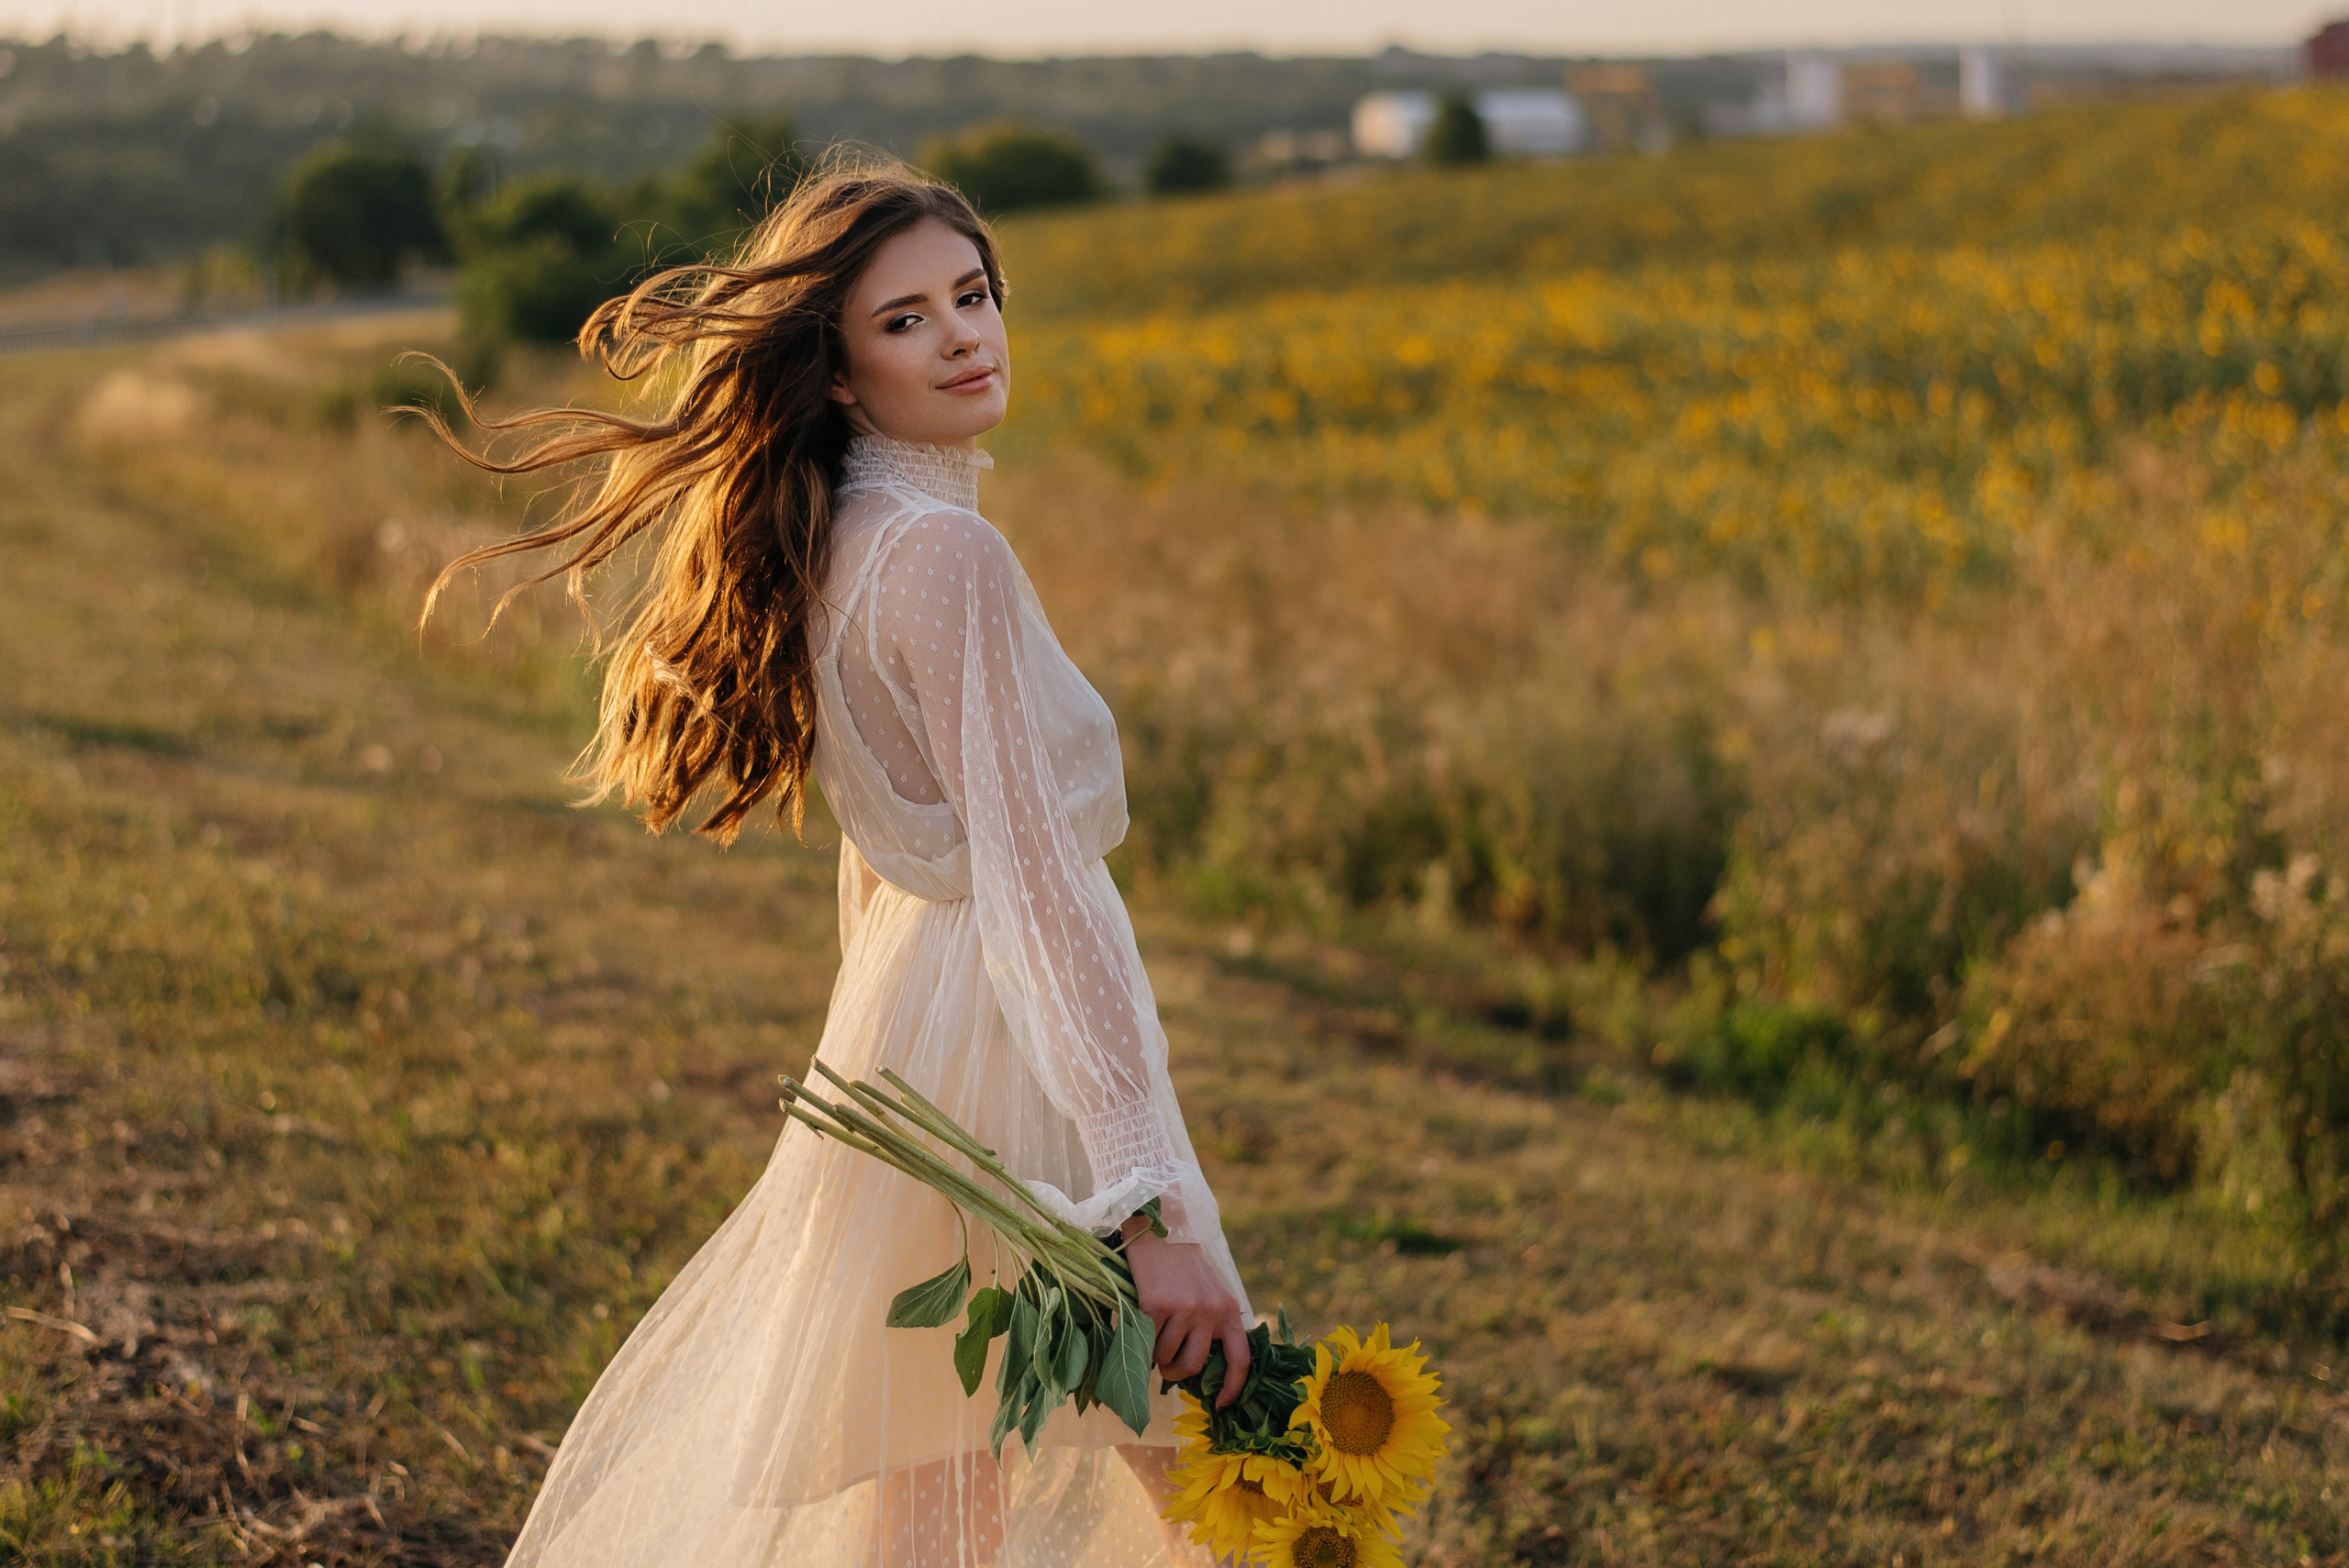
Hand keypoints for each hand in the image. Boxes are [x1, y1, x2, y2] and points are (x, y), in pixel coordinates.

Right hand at [1122, 1230, 1251, 1408]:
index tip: (1220, 1405)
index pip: (1241, 1360)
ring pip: (1166, 1358)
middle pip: (1194, 1366)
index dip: (1233, 1388)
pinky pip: (1147, 1343)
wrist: (1159, 1228)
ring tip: (1153, 1332)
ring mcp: (1185, 1309)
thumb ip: (1213, 1325)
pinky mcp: (1157, 1306)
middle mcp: (1211, 1311)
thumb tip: (1203, 1372)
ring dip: (1155, 1354)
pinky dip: (1141, 1339)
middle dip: (1177, 1373)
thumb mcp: (1211, 1292)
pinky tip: (1142, 1317)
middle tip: (1166, 1366)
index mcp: (1230, 1310)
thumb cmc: (1183, 1267)